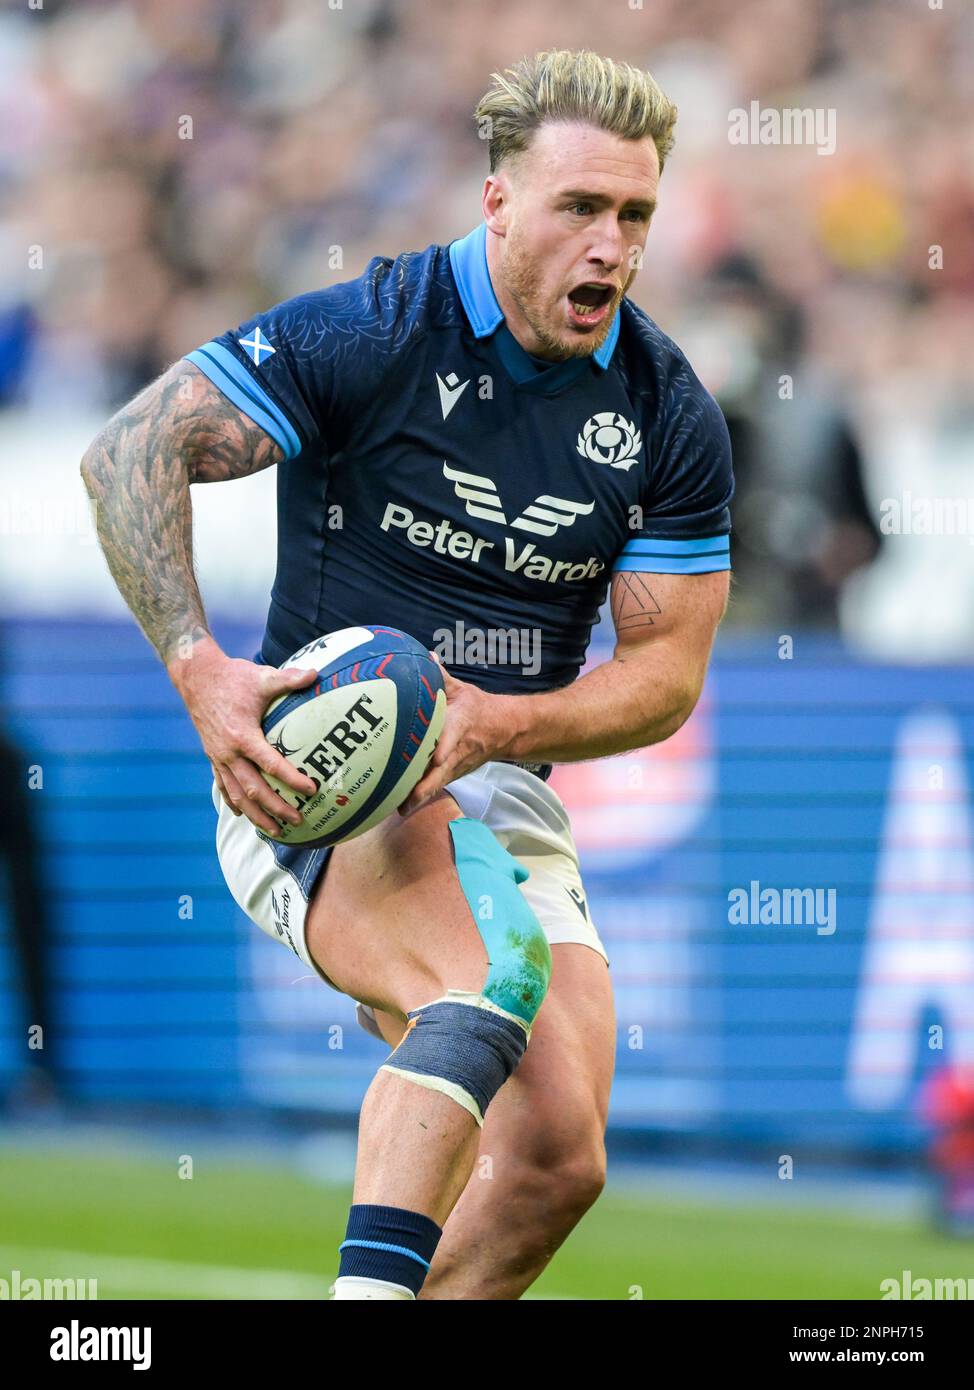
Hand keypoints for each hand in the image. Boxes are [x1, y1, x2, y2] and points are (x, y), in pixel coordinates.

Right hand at [169, 636, 317, 834]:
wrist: (196, 677)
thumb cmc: (231, 677)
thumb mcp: (262, 677)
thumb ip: (289, 679)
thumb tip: (315, 674)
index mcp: (242, 735)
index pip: (271, 764)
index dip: (291, 779)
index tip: (311, 790)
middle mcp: (228, 752)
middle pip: (254, 789)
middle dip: (276, 807)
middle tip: (297, 819)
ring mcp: (218, 757)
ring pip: (237, 794)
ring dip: (256, 814)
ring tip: (275, 830)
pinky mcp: (212, 756)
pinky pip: (223, 785)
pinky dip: (233, 801)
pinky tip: (243, 814)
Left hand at [399, 662, 514, 814]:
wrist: (506, 730)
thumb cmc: (478, 708)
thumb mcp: (462, 690)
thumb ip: (440, 677)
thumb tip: (424, 657)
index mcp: (461, 725)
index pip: (453, 737)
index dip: (445, 747)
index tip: (437, 757)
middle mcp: (459, 751)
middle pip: (442, 771)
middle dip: (425, 786)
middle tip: (406, 798)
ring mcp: (456, 766)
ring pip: (437, 784)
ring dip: (419, 797)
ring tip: (397, 808)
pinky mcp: (452, 775)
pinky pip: (434, 787)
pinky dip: (419, 798)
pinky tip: (399, 808)